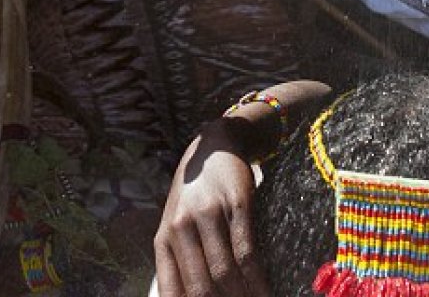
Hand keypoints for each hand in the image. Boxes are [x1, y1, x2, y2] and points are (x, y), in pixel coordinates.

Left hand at [153, 120, 269, 296]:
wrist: (214, 147)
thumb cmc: (195, 194)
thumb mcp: (177, 224)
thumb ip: (179, 261)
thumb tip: (191, 296)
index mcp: (164, 240)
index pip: (172, 291)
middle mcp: (182, 229)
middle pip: (201, 287)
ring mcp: (209, 216)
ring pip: (225, 272)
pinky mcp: (237, 205)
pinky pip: (247, 250)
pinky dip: (257, 278)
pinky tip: (264, 291)